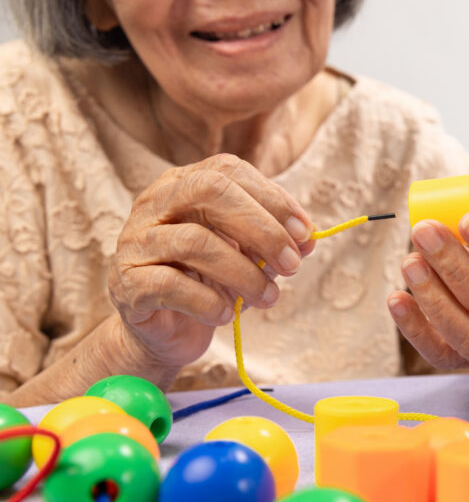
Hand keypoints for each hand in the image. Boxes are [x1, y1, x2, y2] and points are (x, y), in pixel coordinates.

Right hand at [109, 154, 314, 369]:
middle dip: (263, 229)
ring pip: (195, 242)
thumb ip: (275, 242)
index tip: (305, 234)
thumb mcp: (249, 256)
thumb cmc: (209, 282)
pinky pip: (170, 285)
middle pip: (210, 192)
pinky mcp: (127, 283)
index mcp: (183, 184)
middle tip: (292, 265)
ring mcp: (136, 241)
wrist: (165, 329)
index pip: (229, 171)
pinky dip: (208, 302)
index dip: (273, 199)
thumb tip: (309, 239)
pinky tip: (227, 314)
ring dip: (244, 274)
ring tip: (270, 298)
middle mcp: (154, 203)